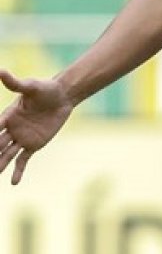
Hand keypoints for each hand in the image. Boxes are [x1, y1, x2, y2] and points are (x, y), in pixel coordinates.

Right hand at [0, 70, 75, 184]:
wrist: (63, 96)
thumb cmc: (46, 89)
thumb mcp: (31, 86)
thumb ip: (15, 83)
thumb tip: (1, 70)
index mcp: (7, 116)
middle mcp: (11, 129)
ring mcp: (22, 138)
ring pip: (7, 155)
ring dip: (0, 165)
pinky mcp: (34, 144)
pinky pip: (24, 159)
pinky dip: (18, 170)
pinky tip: (14, 182)